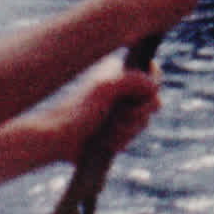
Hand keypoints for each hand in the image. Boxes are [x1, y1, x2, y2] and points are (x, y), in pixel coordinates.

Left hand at [43, 57, 160, 165]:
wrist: (60, 140)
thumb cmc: (78, 111)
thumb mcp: (105, 89)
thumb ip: (132, 80)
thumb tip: (154, 86)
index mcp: (121, 71)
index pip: (152, 72)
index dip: (151, 85)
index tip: (140, 95)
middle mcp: (124, 89)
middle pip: (152, 100)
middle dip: (137, 113)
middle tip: (119, 116)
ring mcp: (122, 111)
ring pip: (144, 120)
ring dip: (127, 130)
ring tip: (108, 132)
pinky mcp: (119, 130)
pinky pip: (134, 135)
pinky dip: (122, 140)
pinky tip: (107, 141)